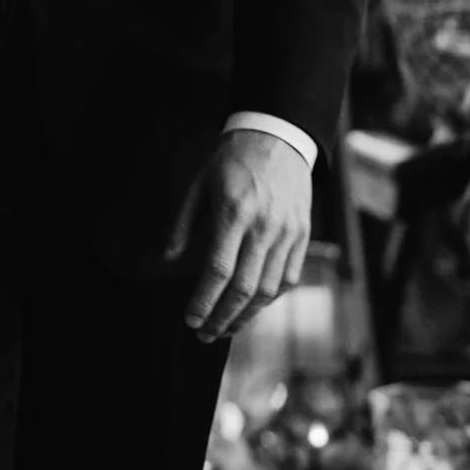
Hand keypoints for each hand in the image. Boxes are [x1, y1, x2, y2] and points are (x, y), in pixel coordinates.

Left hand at [165, 129, 312, 346]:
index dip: (203, 301)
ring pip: (268, 290)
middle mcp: (264, 226)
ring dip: (246, 316)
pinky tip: (252, 307)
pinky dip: (270, 299)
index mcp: (234, 212)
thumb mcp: (200, 183)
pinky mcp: (303, 234)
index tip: (190, 319)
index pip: (218, 270)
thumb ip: (183, 224)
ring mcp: (287, 232)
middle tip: (204, 334)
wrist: (278, 135)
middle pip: (244, 289)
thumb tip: (166, 261)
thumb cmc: (232, 159)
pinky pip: (288, 278)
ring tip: (225, 327)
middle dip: (221, 318)